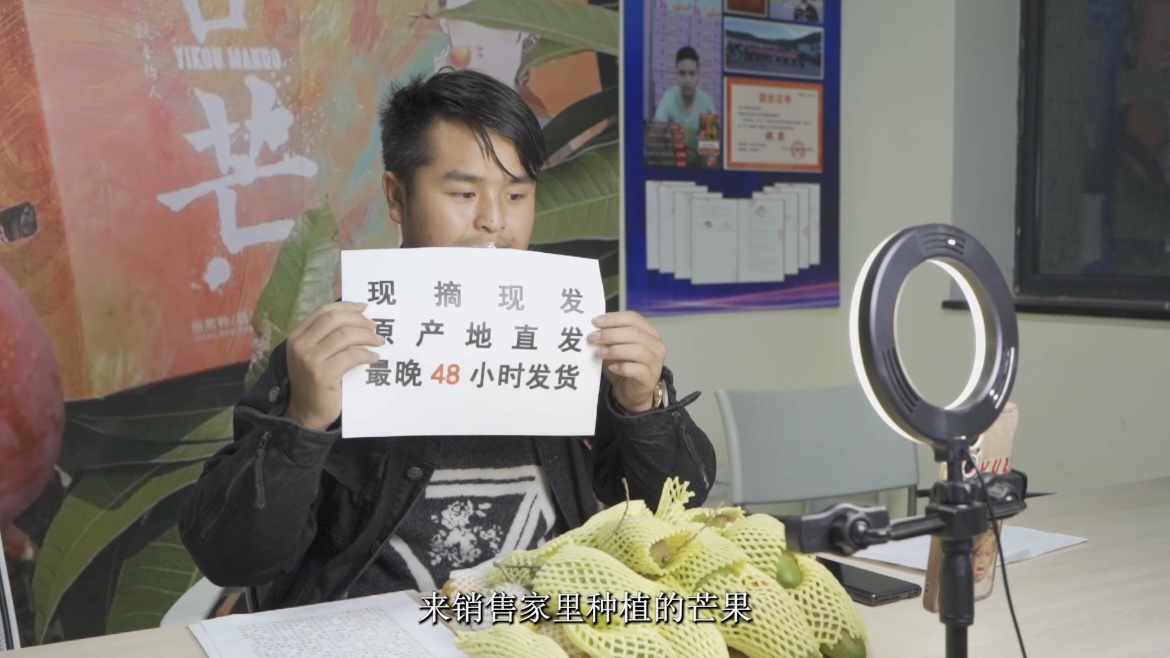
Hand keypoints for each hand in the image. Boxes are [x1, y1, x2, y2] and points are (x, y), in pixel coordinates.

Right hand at [282, 301, 384, 430]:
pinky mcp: (322, 375)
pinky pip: (351, 356)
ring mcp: (309, 360)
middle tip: (375, 327)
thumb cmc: (315, 381)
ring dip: (367, 336)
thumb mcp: (315, 354)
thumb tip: (357, 313)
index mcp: (297, 336)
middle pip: (334, 319)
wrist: (307, 412)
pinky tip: (374, 358)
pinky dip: (367, 355)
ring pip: (344, 336)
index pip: (323, 311)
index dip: (346, 306)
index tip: (365, 307)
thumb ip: (328, 335)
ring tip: (379, 341)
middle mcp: (300, 345)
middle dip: (359, 320)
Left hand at [588, 311, 665, 413]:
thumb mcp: (615, 347)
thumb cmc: (624, 365)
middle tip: (592, 338)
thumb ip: (609, 337)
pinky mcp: (650, 377)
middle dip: (611, 334)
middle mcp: (656, 344)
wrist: (632, 391)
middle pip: (634, 333)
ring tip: (600, 353)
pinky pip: (638, 370)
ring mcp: (655, 361)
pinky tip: (611, 367)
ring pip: (638, 350)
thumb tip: (594, 329)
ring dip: (616, 350)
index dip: (613, 318)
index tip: (595, 321)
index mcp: (649, 331)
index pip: (633, 318)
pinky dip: (623, 367)